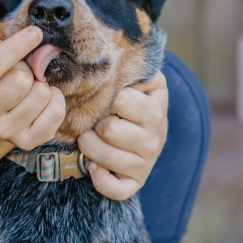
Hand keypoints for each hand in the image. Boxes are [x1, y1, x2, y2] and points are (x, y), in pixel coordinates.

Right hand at [0, 27, 65, 149]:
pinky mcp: (26, 142)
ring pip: (41, 95)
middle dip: (27, 69)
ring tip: (29, 88)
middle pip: (20, 80)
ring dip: (41, 84)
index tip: (35, 33)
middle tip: (21, 72)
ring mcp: (4, 131)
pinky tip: (44, 100)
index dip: (16, 46)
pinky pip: (55, 113)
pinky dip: (56, 100)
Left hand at [77, 72, 168, 200]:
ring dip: (89, 148)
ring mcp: (145, 164)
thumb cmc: (137, 102)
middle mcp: (154, 139)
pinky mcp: (135, 183)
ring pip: (107, 157)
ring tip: (87, 140)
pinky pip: (117, 189)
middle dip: (94, 124)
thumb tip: (118, 53)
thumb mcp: (143, 80)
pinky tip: (92, 167)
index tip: (112, 101)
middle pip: (110, 130)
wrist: (150, 131)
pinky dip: (101, 180)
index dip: (111, 99)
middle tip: (95, 122)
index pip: (123, 101)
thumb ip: (135, 66)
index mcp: (155, 110)